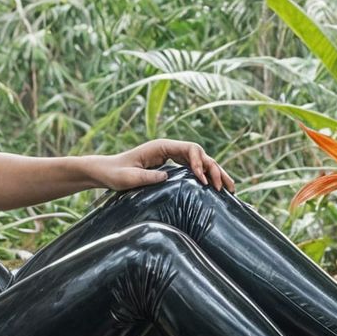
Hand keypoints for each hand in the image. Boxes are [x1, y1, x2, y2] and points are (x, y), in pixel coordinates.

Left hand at [88, 139, 235, 193]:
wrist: (105, 172)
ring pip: (201, 162)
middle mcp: (169, 149)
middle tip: (225, 188)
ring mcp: (172, 157)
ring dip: (216, 174)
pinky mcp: (171, 166)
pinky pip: (193, 169)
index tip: (203, 179)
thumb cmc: (115, 173)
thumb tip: (167, 177)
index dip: (201, 162)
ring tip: (231, 189)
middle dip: (215, 169)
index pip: (190, 149)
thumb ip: (146, 176)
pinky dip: (206, 178)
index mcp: (161, 147)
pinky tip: (216, 188)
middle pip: (201, 155)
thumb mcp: (128, 177)